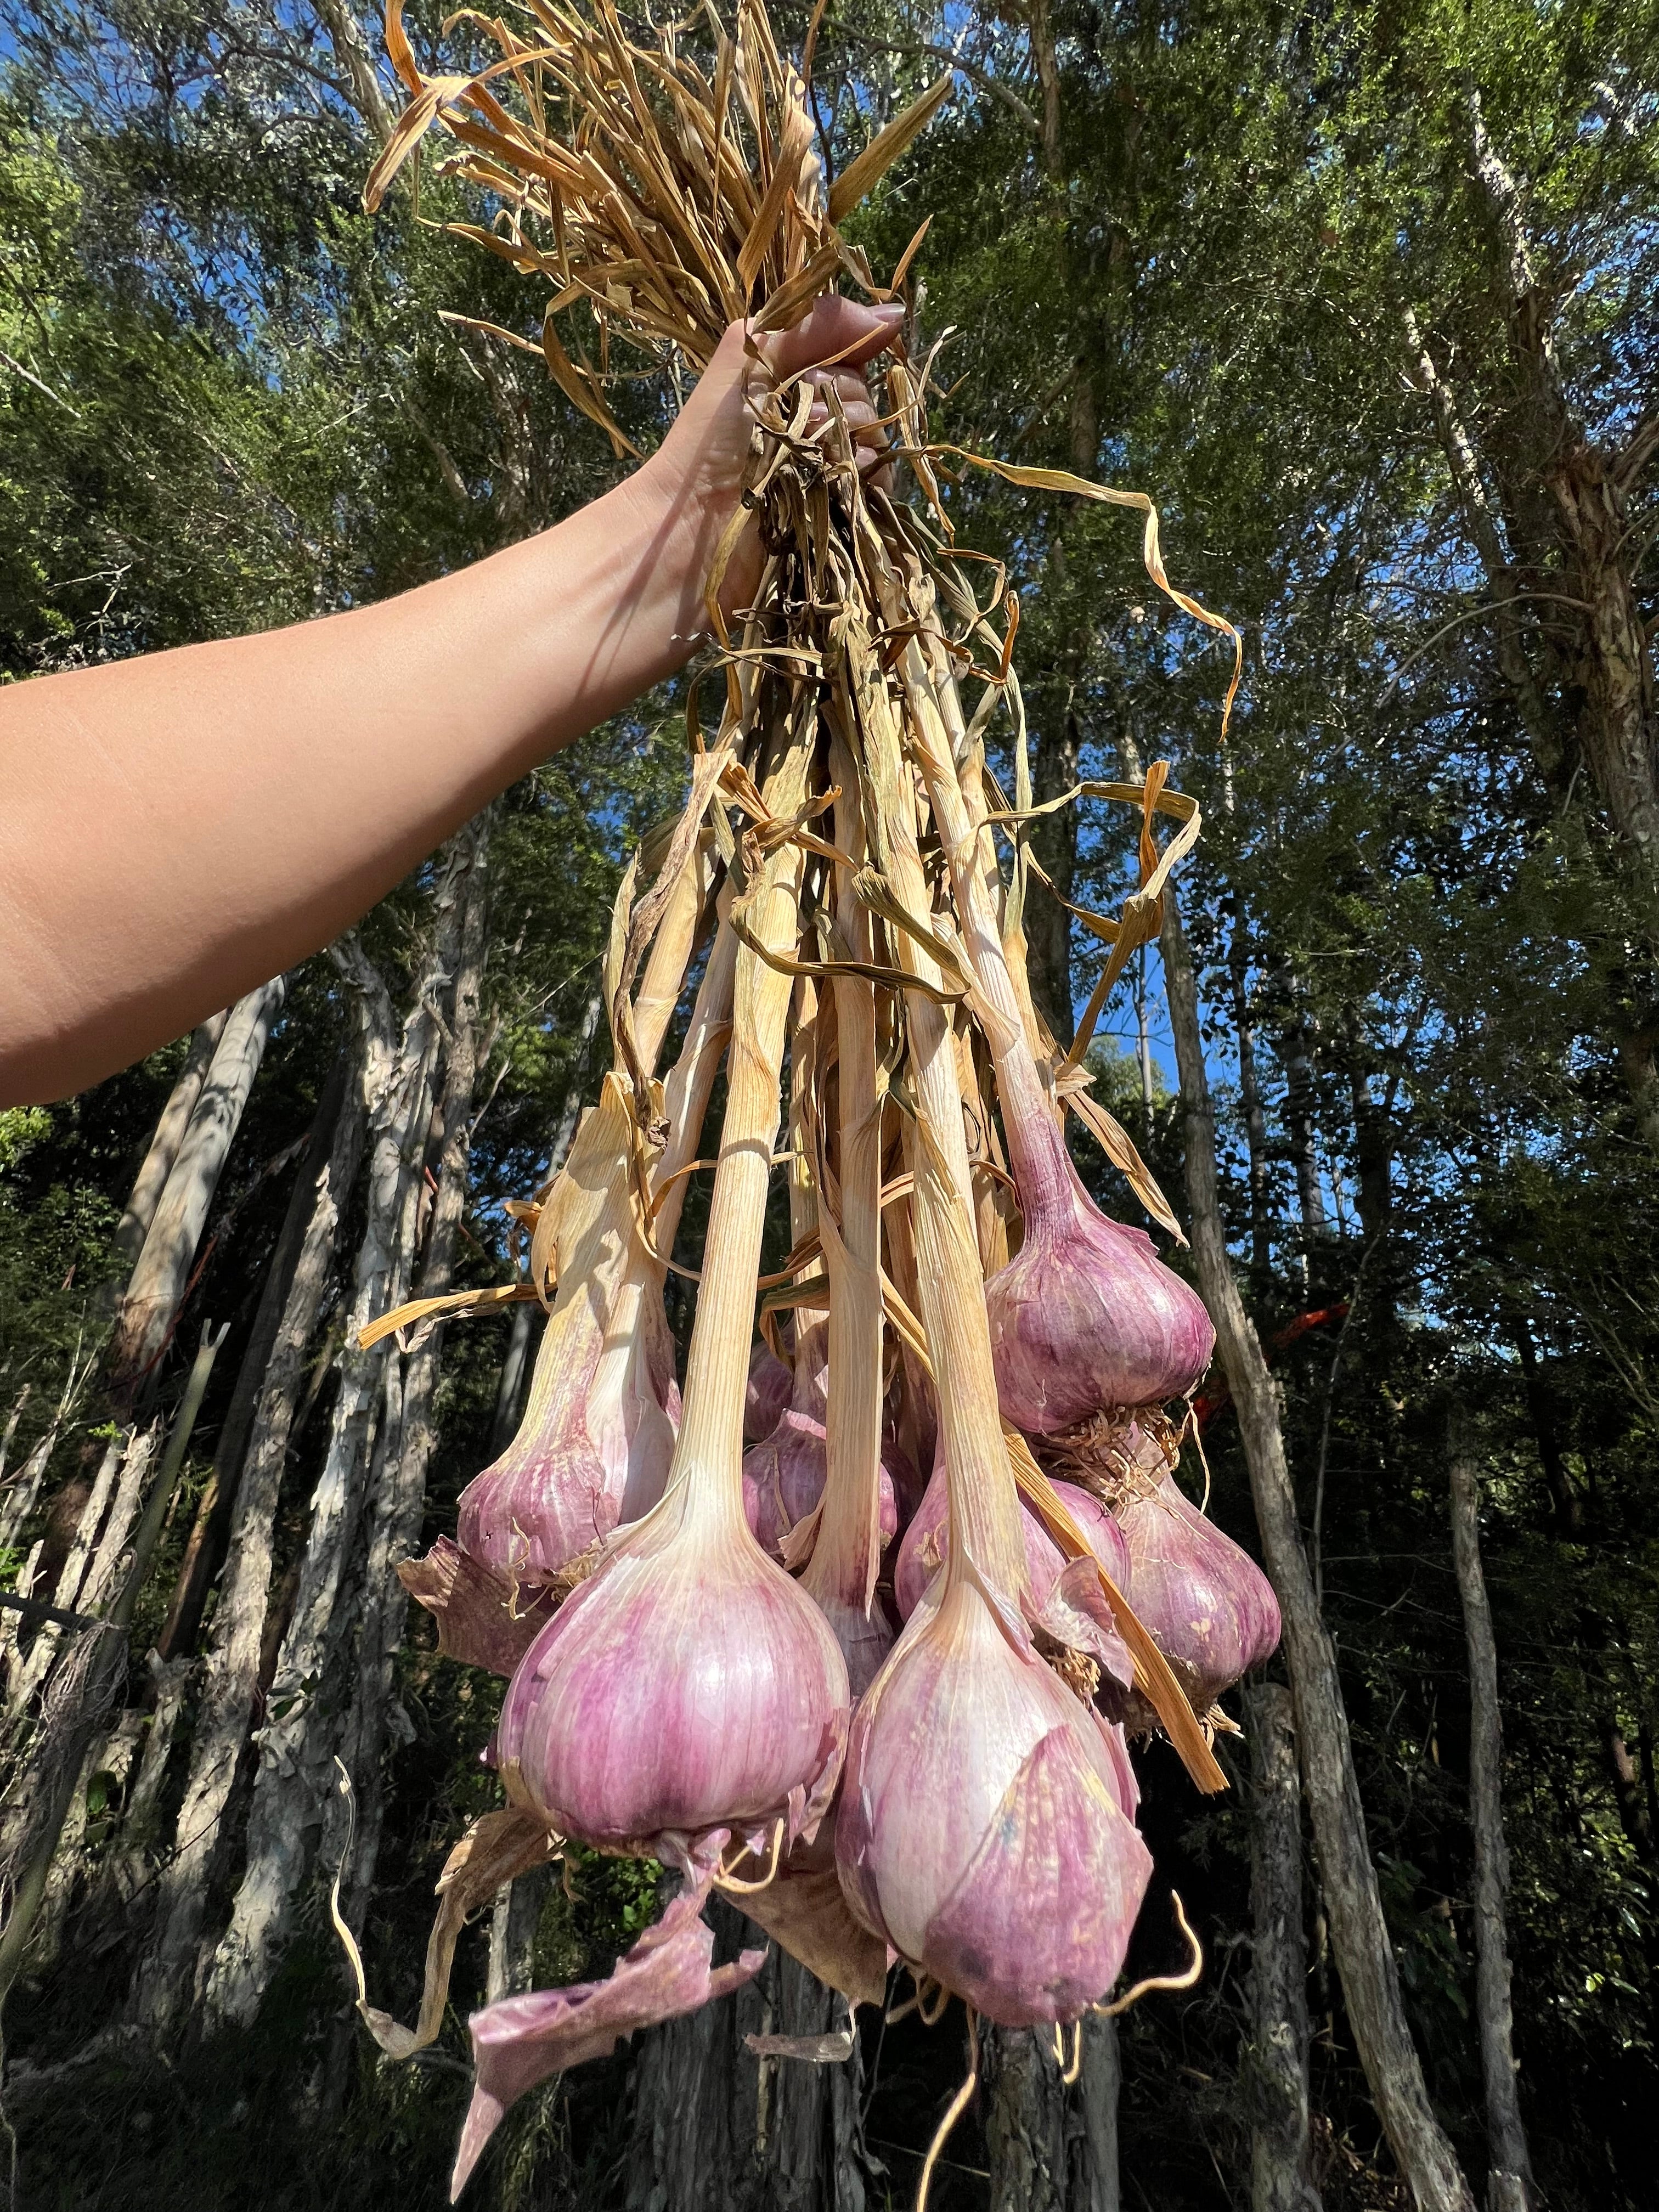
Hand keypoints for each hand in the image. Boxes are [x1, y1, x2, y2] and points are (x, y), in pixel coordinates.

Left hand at [641, 297, 904, 622]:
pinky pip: (880, 483)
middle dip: (841, 396)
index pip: (854, 354)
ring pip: (878, 437)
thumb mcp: (751, 358)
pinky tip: (829, 477)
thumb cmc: (711, 441)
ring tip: (804, 450)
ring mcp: (836, 469)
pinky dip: (859, 474)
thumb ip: (814, 325)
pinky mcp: (845, 512)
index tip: (829, 361)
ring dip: (846, 436)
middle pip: (870, 393)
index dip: (851, 351)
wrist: (695, 524)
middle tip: (798, 415)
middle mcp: (822, 424)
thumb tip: (893, 313)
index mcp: (800, 384)